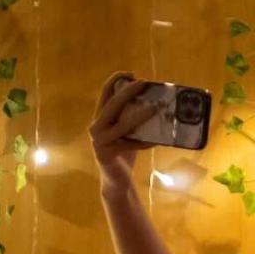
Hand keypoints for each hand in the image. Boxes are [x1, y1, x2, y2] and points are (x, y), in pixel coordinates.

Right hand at [88, 72, 154, 193]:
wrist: (116, 180)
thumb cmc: (124, 152)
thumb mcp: (126, 132)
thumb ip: (132, 118)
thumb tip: (156, 101)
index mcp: (99, 118)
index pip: (104, 94)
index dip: (115, 81)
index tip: (131, 73)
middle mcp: (95, 127)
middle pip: (111, 105)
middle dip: (127, 92)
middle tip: (143, 82)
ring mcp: (99, 142)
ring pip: (122, 125)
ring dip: (140, 115)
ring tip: (155, 108)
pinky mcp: (107, 154)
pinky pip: (131, 145)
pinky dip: (145, 142)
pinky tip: (158, 140)